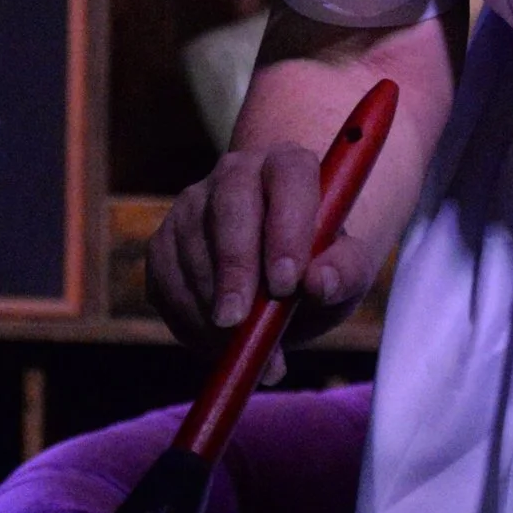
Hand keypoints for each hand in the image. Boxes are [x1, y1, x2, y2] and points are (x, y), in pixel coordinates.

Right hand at [145, 140, 364, 360]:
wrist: (283, 280)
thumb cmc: (319, 267)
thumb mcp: (348, 273)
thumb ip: (344, 273)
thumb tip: (319, 282)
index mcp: (290, 166)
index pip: (289, 176)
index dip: (285, 227)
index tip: (287, 283)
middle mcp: (237, 173)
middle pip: (229, 206)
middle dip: (234, 267)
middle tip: (238, 319)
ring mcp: (194, 204)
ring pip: (192, 246)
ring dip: (210, 303)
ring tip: (241, 346)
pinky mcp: (164, 241)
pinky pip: (165, 279)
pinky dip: (188, 317)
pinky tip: (215, 341)